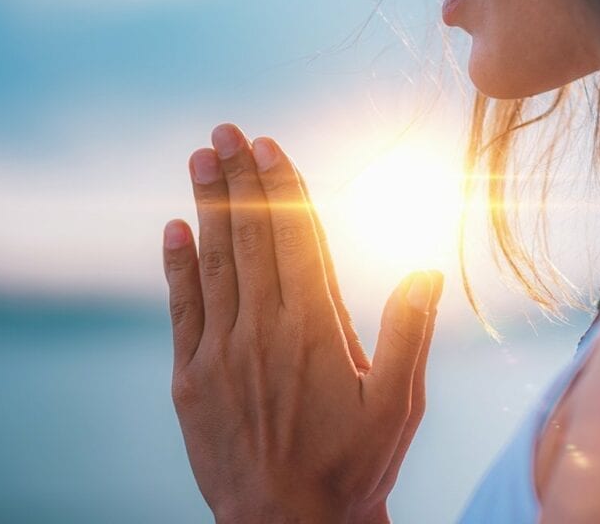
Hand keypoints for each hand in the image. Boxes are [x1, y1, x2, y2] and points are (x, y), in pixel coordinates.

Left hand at [162, 123, 441, 522]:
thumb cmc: (353, 467)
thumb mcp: (399, 404)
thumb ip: (410, 331)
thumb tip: (426, 266)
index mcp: (316, 328)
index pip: (296, 238)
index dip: (281, 187)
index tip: (268, 144)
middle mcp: (264, 329)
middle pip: (250, 237)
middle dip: (238, 179)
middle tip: (224, 131)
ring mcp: (222, 352)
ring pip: (214, 262)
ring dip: (206, 206)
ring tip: (200, 159)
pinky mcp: (190, 377)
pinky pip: (182, 309)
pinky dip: (177, 266)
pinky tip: (173, 228)